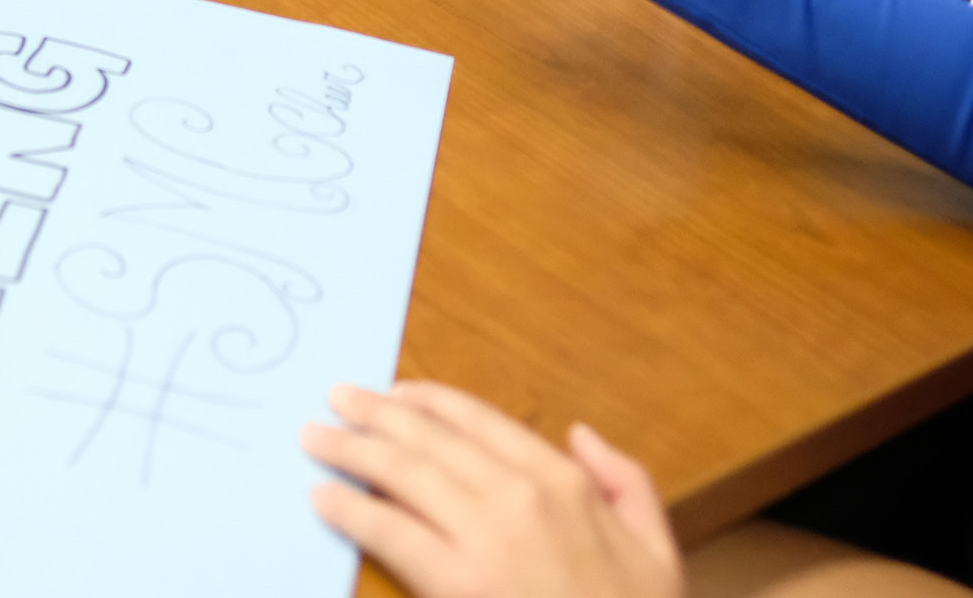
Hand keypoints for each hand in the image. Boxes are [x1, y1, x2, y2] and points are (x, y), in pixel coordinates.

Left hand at [303, 380, 681, 597]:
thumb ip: (625, 480)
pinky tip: (323, 497)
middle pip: (430, 440)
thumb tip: (580, 434)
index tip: (396, 392)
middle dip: (376, 414)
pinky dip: (351, 509)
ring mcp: (485, 539)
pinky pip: (391, 533)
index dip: (431, 401)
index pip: (481, 421)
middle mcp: (519, 496)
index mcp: (563, 482)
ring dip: (351, 450)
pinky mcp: (457, 584)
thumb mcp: (657, 547)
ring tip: (315, 437)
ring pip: (403, 475)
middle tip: (337, 397)